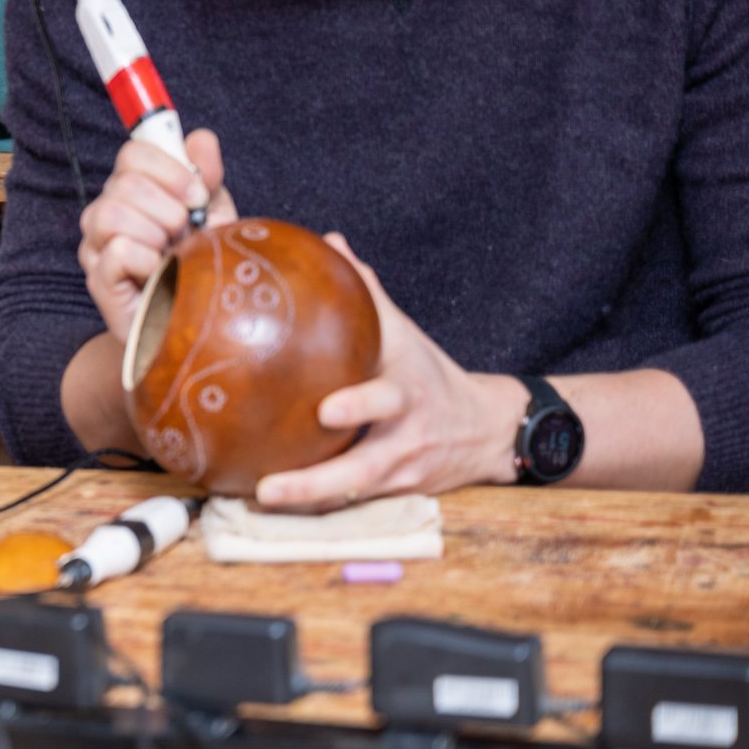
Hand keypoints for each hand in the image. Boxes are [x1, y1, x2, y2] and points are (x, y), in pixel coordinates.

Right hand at [78, 129, 236, 339]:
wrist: (191, 324)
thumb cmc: (199, 268)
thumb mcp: (215, 214)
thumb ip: (207, 175)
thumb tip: (201, 138)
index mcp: (132, 190)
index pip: (133, 153)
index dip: (171, 169)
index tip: (197, 196)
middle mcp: (106, 213)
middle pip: (124, 183)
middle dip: (169, 209)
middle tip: (185, 234)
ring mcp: (96, 247)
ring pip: (112, 213)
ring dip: (155, 234)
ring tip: (170, 255)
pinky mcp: (98, 280)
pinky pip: (116, 252)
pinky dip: (147, 262)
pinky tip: (157, 275)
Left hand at [252, 234, 526, 508]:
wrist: (488, 430)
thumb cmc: (428, 374)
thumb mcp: (405, 334)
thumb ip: (368, 293)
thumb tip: (331, 241)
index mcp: (406, 387)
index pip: (386, 395)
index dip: (361, 405)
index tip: (326, 410)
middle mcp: (405, 434)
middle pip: (367, 464)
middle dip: (321, 479)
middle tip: (272, 485)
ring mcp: (401, 471)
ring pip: (353, 492)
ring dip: (307, 499)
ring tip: (261, 499)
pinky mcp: (395, 494)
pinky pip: (352, 503)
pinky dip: (315, 506)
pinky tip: (265, 504)